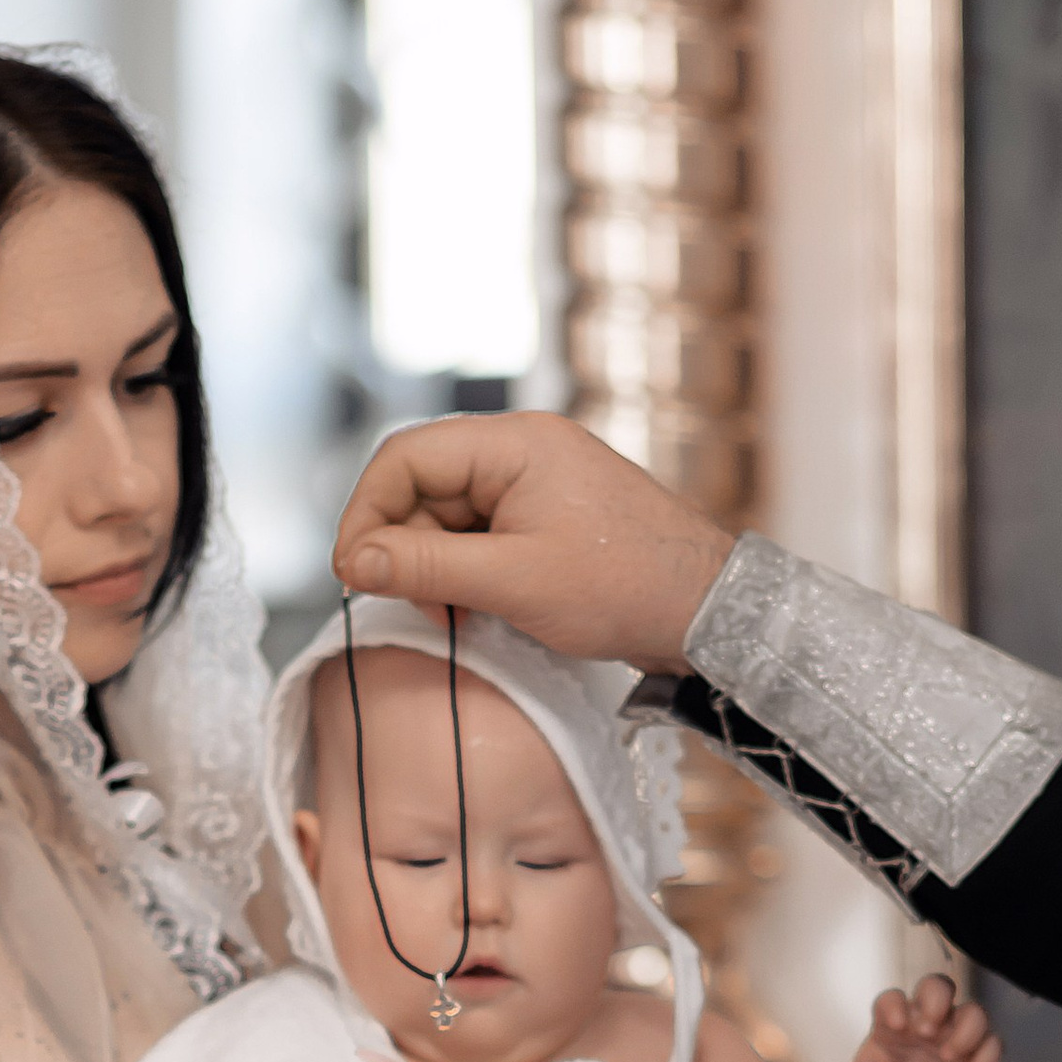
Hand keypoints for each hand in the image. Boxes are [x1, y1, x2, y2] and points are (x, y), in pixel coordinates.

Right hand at [333, 412, 733, 670]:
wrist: (707, 612)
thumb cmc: (625, 589)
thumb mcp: (512, 581)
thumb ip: (425, 566)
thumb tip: (354, 561)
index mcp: (515, 442)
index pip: (404, 458)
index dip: (366, 514)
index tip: (354, 573)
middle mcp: (522, 450)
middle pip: (422, 487)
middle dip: (404, 549)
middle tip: (417, 610)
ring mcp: (535, 484)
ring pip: (448, 518)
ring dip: (435, 570)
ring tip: (456, 619)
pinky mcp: (546, 518)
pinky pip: (481, 537)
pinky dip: (466, 576)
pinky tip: (479, 613)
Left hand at [841, 975, 1003, 1061]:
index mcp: (893, 1020)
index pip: (892, 998)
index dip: (895, 1005)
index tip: (897, 1026)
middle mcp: (926, 1019)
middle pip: (938, 985)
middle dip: (937, 999)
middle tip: (928, 1031)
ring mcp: (954, 1033)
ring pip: (974, 1010)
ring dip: (967, 1030)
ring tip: (949, 1058)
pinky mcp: (976, 1053)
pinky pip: (993, 1043)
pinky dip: (985, 1057)